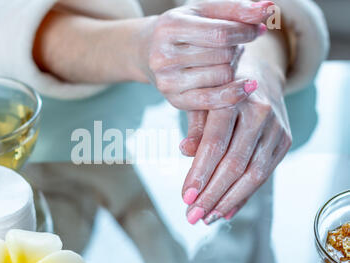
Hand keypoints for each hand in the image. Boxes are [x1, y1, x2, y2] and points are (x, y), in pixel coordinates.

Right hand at [138, 0, 273, 110]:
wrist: (146, 50)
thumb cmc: (182, 28)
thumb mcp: (203, 12)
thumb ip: (236, 9)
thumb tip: (269, 9)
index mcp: (170, 27)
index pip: (221, 33)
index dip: (246, 32)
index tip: (258, 29)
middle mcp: (164, 56)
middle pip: (223, 56)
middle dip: (236, 48)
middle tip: (233, 45)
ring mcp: (167, 81)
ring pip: (222, 76)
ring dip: (233, 67)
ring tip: (224, 59)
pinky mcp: (174, 100)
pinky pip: (212, 100)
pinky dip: (233, 93)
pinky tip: (247, 85)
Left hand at [182, 60, 291, 224]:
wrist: (258, 74)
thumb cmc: (221, 91)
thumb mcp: (202, 101)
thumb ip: (195, 127)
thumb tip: (185, 151)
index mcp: (232, 99)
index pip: (215, 143)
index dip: (199, 173)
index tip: (185, 197)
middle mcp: (259, 113)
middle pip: (234, 164)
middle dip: (211, 195)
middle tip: (192, 215)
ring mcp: (276, 127)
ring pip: (253, 174)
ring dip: (228, 201)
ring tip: (207, 218)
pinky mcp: (285, 140)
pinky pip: (264, 175)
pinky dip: (244, 196)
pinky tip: (226, 210)